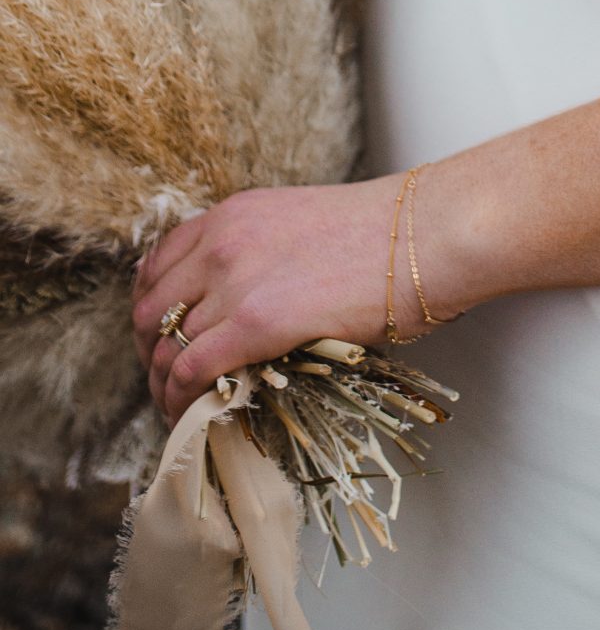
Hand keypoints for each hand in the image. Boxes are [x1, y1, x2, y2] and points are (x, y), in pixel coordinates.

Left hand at [132, 178, 409, 424]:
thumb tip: (246, 299)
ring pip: (165, 347)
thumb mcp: (297, 223)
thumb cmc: (381, 232)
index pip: (156, 264)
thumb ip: (258, 251)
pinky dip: (180, 400)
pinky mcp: (255, 324)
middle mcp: (221, 244)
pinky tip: (190, 415)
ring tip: (177, 408)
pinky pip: (191, 371)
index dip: (148, 308)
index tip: (158, 336)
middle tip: (166, 379)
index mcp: (232, 214)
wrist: (420, 235)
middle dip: (149, 352)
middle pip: (150, 310)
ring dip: (163, 386)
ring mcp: (235, 283)